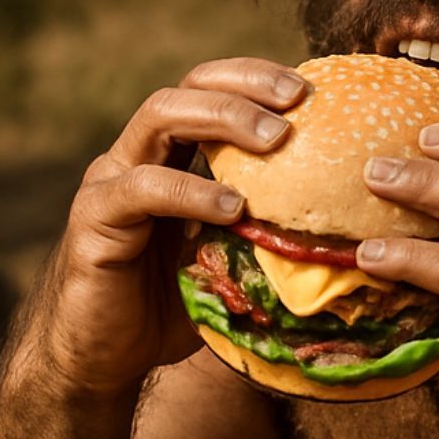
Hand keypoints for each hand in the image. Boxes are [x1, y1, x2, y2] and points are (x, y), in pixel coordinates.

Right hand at [32, 58, 307, 395]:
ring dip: (223, 118)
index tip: (310, 91)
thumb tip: (344, 227)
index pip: (208, 91)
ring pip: (160, 117)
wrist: (104, 358)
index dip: (255, 80)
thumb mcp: (231, 259)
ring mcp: (111, 182)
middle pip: (187, 88)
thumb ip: (266, 231)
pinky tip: (233, 207)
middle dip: (245, 86)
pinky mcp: (95, 219)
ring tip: (276, 139)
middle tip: (297, 99)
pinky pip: (143, 189)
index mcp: (169, 156)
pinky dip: (192, 191)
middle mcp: (136, 156)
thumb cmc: (173, 306)